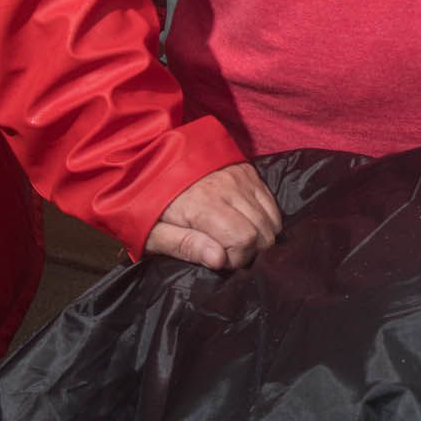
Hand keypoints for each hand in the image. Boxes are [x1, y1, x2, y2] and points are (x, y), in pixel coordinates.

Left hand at [143, 161, 280, 270]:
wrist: (149, 160)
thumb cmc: (148, 203)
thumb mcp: (153, 232)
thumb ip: (185, 246)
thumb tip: (219, 260)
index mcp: (202, 204)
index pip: (244, 240)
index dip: (236, 259)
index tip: (219, 260)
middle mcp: (227, 188)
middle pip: (263, 231)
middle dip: (252, 251)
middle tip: (229, 252)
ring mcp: (240, 177)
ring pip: (272, 219)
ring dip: (261, 236)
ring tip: (237, 239)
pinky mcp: (247, 171)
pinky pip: (272, 202)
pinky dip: (266, 219)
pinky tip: (247, 223)